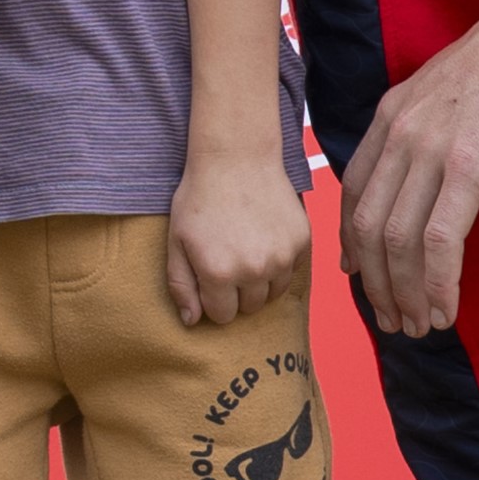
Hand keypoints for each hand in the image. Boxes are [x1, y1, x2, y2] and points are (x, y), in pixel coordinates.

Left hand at [164, 149, 306, 327]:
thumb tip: (192, 321)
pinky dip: (279, 263)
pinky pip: (291, 271)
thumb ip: (181, 285)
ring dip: (260, 281)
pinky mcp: (301, 242)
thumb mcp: (177, 241)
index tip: (210, 277)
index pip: (222, 315)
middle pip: (249, 307)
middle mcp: (253, 270)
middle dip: (236, 292)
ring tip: (246, 250)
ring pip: (273, 293)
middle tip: (228, 259)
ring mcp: (281, 257)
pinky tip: (264, 237)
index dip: (213, 299)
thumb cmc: (200, 198)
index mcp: (219, 273)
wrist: (236, 158)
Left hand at [341, 0, 478, 335]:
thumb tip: (431, 168)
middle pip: (366, 225)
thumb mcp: (450, 88)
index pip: (353, 190)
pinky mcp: (468, 169)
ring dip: (406, 293)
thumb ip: (428, 127)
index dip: (351, 241)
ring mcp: (430, 151)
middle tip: (391, 320)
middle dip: (375, 282)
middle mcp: (400, 134)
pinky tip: (447, 309)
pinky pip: (441, 242)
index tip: (358, 275)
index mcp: (391, 114)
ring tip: (419, 326)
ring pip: (397, 241)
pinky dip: (438, 283)